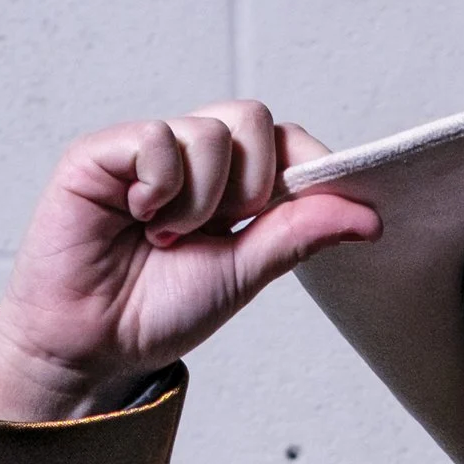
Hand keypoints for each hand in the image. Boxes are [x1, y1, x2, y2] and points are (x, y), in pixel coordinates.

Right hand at [0, 102, 379, 421]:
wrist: (95, 345)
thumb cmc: (158, 311)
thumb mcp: (245, 274)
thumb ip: (298, 234)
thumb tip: (369, 215)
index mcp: (232, 184)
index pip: (285, 141)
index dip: (304, 165)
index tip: (300, 209)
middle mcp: (192, 158)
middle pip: (253, 119)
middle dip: (251, 184)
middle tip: (218, 230)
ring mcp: (148, 150)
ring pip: (209, 130)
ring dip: (200, 199)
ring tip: (166, 237)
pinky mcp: (102, 152)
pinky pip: (157, 138)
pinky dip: (160, 186)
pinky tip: (139, 218)